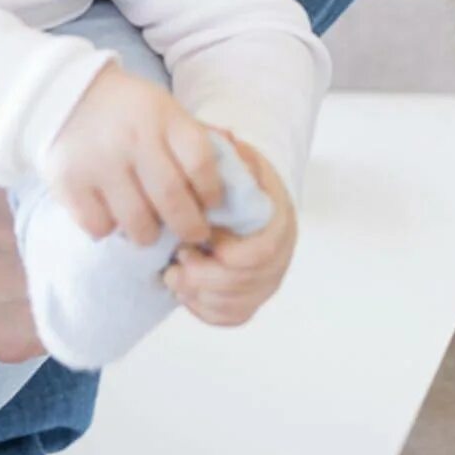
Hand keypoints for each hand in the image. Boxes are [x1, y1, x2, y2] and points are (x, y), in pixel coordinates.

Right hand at [46, 63, 225, 247]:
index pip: (200, 162)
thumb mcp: (166, 110)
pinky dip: (111, 229)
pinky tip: (115, 216)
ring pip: (137, 221)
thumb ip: (193, 140)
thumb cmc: (130, 110)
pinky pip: (100, 226)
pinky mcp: (69, 183)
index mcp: (164, 117)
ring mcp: (99, 162)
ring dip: (150, 234)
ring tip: (153, 230)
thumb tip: (235, 175)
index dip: (213, 191)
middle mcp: (133, 139)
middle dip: (190, 226)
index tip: (213, 204)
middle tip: (194, 234)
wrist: (67, 94)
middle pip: (172, 199)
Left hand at [161, 136, 296, 327]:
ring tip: (174, 276)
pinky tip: (186, 292)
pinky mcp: (251, 300)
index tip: (197, 241)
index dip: (226, 255)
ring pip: (235, 304)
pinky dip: (204, 310)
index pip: (260, 253)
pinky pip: (230, 317)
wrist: (252, 201)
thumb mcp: (240, 158)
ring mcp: (267, 281)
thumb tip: (224, 137)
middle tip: (175, 264)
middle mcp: (280, 257)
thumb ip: (231, 152)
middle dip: (204, 279)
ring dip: (199, 295)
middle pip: (244, 284)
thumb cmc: (242, 180)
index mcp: (280, 222)